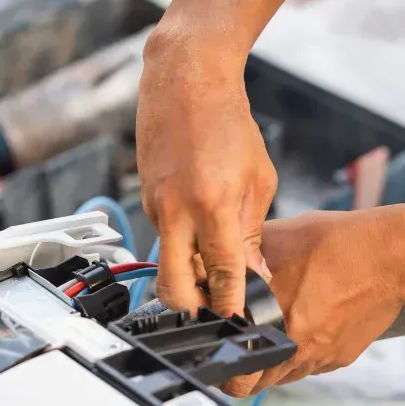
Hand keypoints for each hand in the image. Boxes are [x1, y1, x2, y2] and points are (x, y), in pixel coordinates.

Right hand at [137, 29, 277, 317]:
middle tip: (215, 315)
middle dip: (192, 311)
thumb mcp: (259, 178)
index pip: (221, 274)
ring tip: (215, 277)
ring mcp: (155, 207)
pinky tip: (201, 238)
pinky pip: (163, 239)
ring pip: (166, 264)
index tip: (240, 323)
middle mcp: (176, 211)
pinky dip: (182, 248)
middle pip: (173, 287)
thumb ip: (253, 230)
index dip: (231, 305)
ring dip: (188, 278)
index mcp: (211, 204)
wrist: (184, 81)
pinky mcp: (145, 202)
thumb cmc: (227, 122)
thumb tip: (254, 273)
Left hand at [222, 210, 404, 396]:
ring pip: (284, 376)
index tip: (221, 355)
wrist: (391, 257)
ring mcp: (320, 357)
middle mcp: (295, 349)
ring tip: (271, 338)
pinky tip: (302, 329)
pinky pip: (311, 366)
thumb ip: (241, 259)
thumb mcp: (276, 240)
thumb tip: (213, 262)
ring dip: (272, 364)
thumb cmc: (337, 244)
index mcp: (272, 323)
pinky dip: (301, 355)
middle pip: (257, 383)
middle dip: (244, 371)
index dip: (224, 365)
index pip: (236, 370)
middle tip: (239, 351)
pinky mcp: (340, 357)